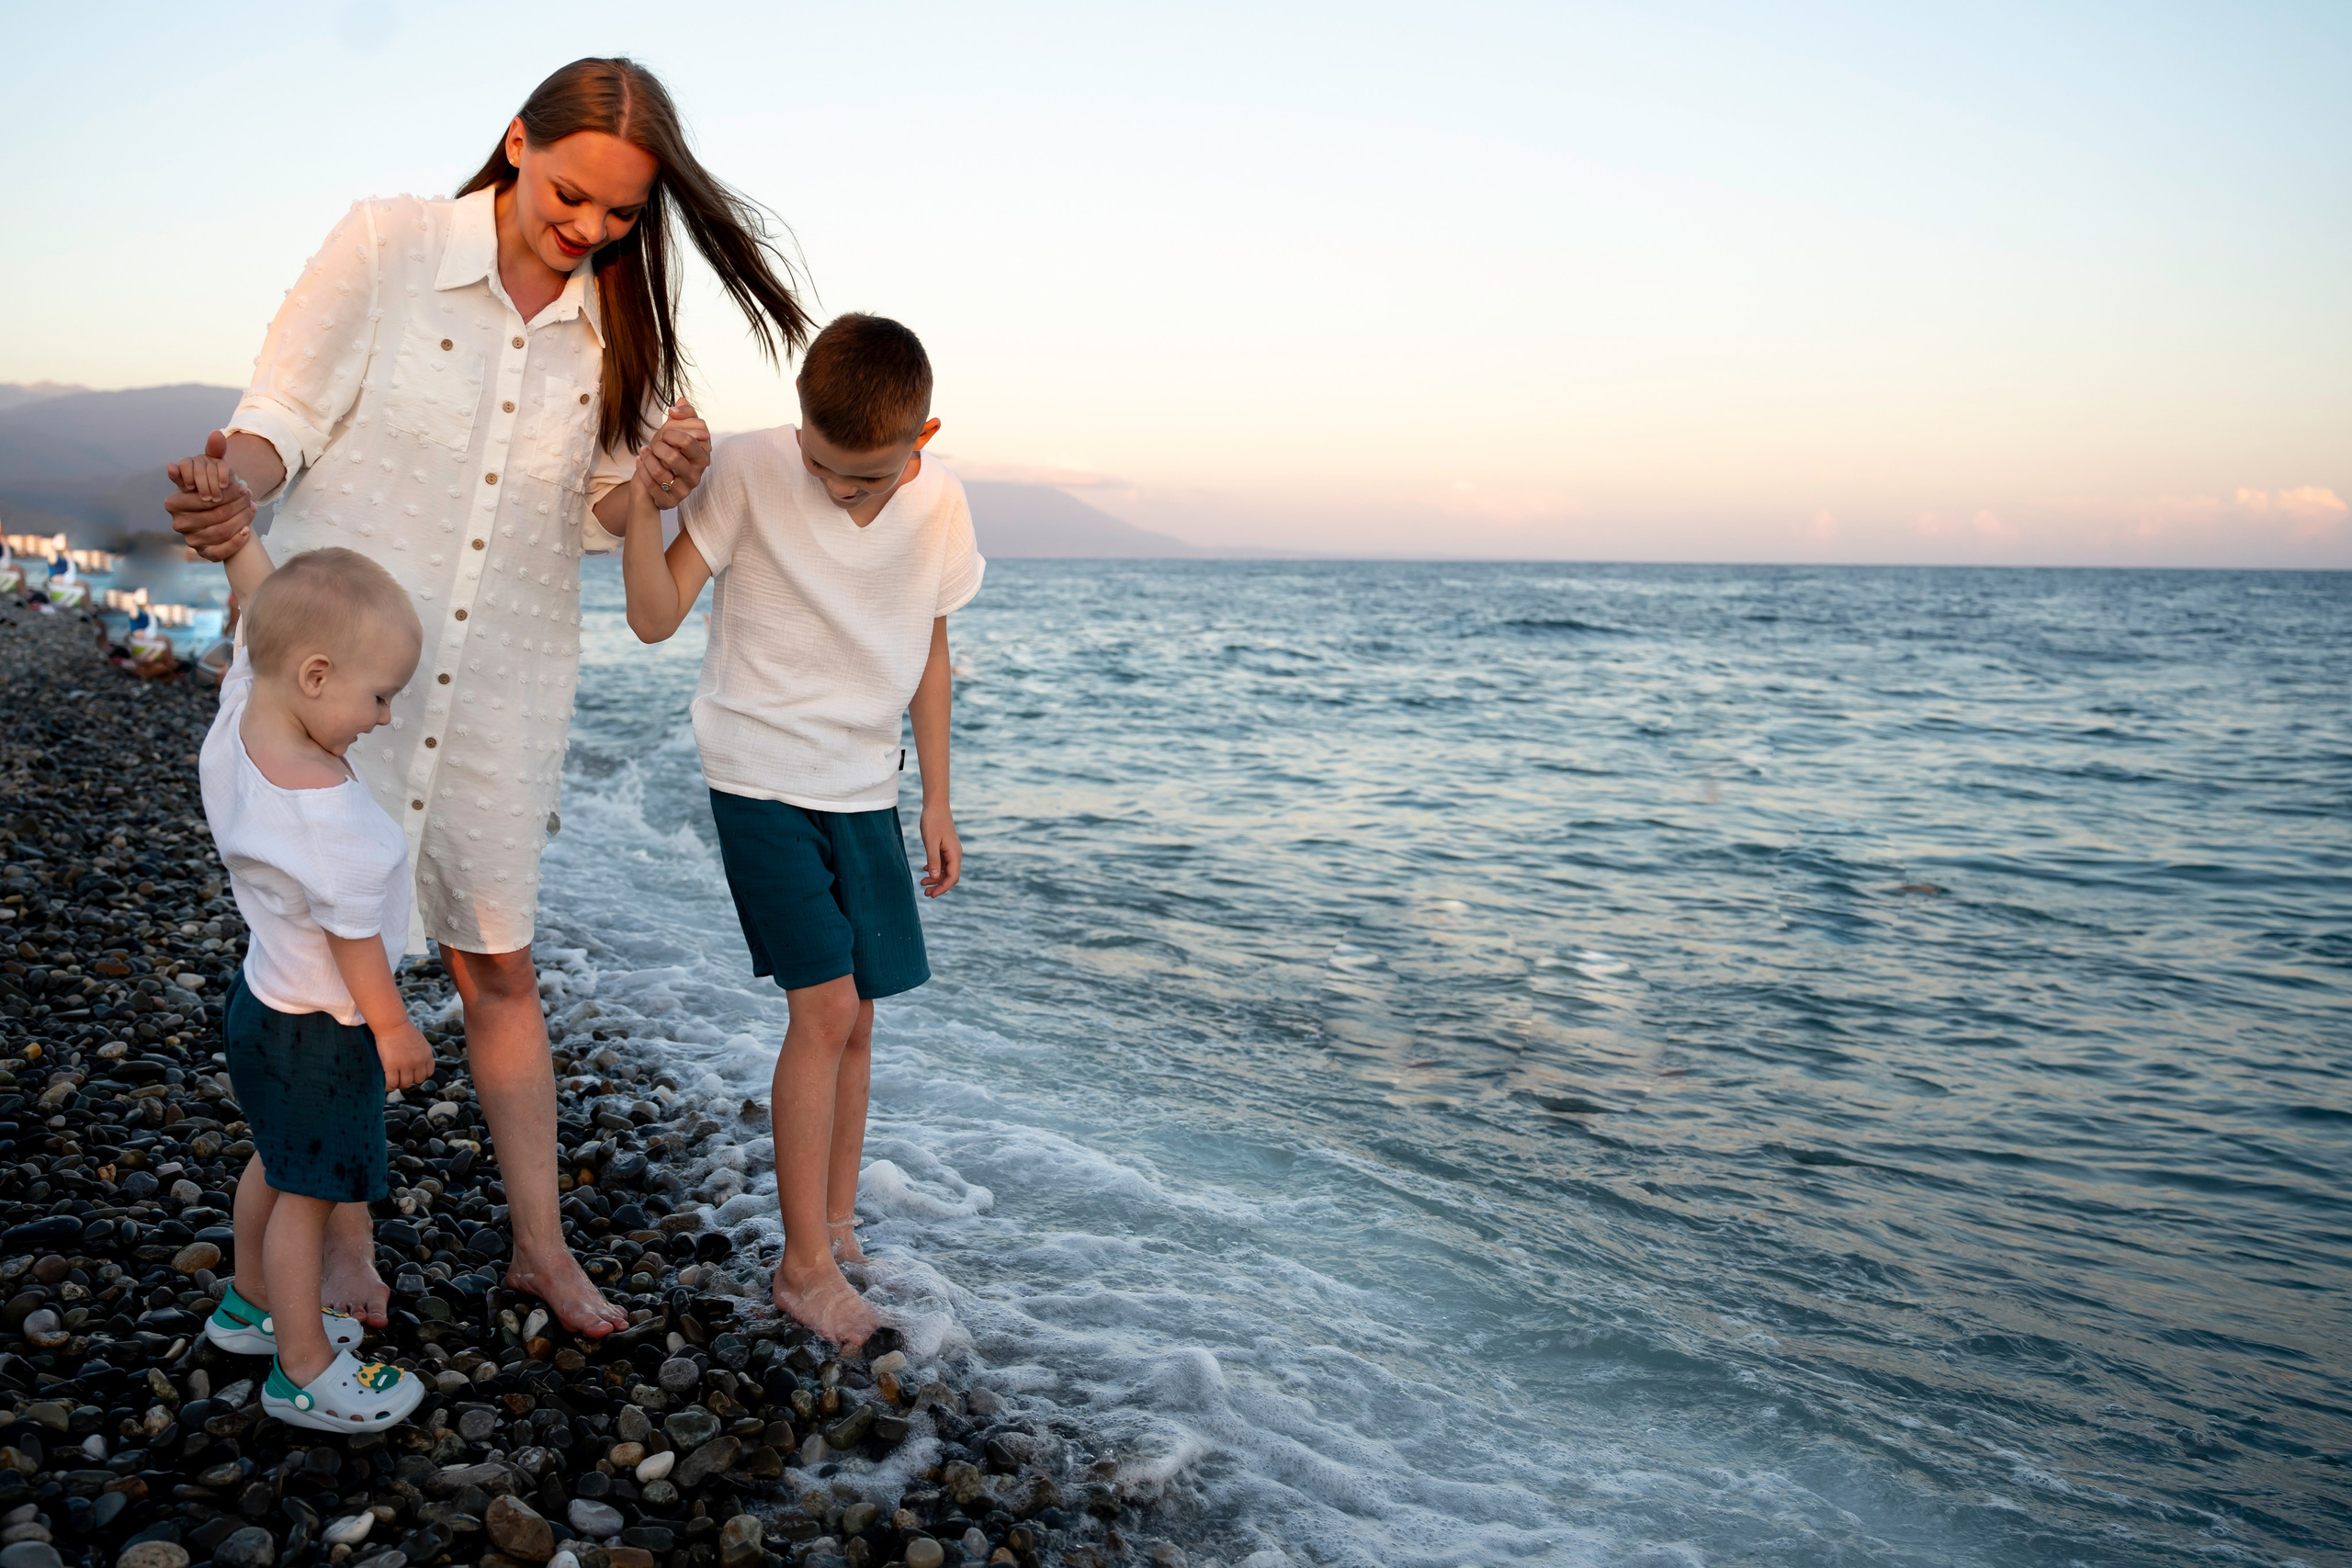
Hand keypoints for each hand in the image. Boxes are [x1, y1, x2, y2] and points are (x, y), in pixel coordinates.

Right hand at [165, 431, 257, 560]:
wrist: (221, 513)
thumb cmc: (215, 488)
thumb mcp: (214, 469)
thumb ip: (214, 453)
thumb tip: (216, 434)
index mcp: (174, 502)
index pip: (204, 498)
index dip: (227, 493)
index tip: (243, 486)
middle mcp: (178, 523)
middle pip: (215, 515)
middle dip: (238, 505)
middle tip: (251, 496)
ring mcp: (190, 540)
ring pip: (221, 532)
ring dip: (242, 520)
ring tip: (253, 508)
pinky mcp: (203, 553)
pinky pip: (220, 552)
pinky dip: (236, 542)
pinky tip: (248, 531)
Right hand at [376, 1022, 432, 1090]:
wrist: (391, 1023)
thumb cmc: (402, 1029)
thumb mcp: (419, 1042)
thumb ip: (420, 1053)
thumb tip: (416, 1064)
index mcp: (427, 1055)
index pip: (428, 1073)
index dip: (419, 1075)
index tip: (411, 1074)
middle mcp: (419, 1062)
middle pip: (417, 1080)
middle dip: (409, 1080)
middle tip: (400, 1077)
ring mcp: (406, 1065)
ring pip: (405, 1084)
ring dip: (399, 1084)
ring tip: (393, 1081)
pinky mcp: (392, 1066)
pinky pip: (392, 1084)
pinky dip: (389, 1087)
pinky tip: (386, 1085)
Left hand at [636, 399, 711, 505]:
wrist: (656, 479)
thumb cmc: (668, 451)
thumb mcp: (676, 430)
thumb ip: (684, 413)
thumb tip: (678, 403)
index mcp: (703, 455)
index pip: (693, 437)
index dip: (673, 431)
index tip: (665, 432)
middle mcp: (698, 474)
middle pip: (675, 455)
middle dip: (659, 445)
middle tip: (654, 444)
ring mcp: (685, 489)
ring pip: (660, 471)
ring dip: (647, 457)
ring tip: (644, 451)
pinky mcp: (671, 502)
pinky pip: (652, 485)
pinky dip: (641, 470)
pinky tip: (640, 461)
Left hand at [919, 801, 960, 896]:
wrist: (935, 805)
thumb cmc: (932, 822)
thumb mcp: (931, 841)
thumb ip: (933, 859)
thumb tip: (935, 877)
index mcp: (954, 853)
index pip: (953, 877)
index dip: (943, 888)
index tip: (931, 894)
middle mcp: (955, 854)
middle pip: (950, 876)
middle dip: (939, 886)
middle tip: (925, 893)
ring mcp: (951, 850)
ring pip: (945, 870)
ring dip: (935, 878)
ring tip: (922, 883)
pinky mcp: (945, 847)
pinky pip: (942, 862)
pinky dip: (935, 869)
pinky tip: (925, 870)